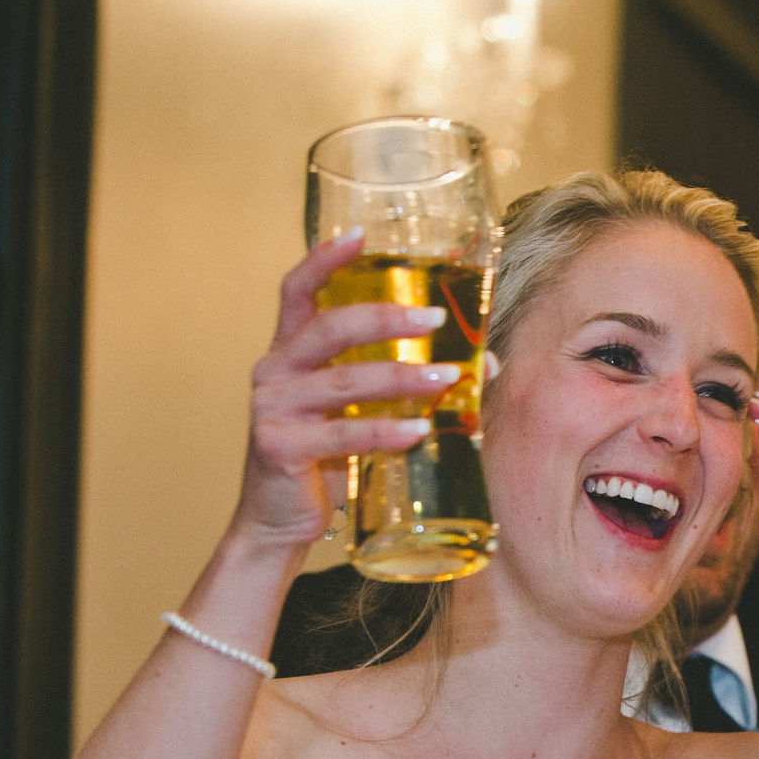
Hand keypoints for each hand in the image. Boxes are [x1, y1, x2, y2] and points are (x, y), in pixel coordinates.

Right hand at [230, 232, 472, 549]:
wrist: (278, 522)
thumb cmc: (322, 460)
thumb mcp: (356, 412)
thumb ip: (403, 383)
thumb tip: (486, 363)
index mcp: (287, 352)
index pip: (296, 291)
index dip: (324, 259)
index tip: (361, 235)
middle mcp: (274, 371)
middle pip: (328, 328)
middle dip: (385, 318)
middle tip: (434, 319)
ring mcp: (272, 409)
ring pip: (344, 382)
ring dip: (401, 378)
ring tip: (447, 377)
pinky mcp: (279, 447)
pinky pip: (342, 434)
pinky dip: (385, 431)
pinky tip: (418, 430)